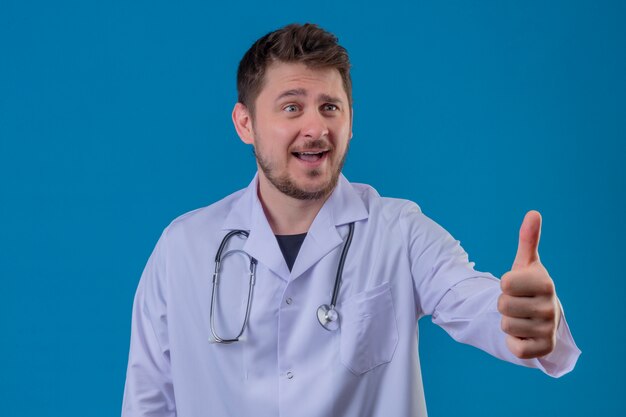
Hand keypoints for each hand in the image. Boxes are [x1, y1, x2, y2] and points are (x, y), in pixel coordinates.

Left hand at [498, 210, 559, 358]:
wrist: (542, 316)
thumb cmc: (528, 286)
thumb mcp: (525, 263)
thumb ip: (528, 239)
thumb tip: (533, 213)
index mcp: (545, 283)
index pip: (504, 284)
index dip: (504, 284)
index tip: (516, 286)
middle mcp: (550, 307)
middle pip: (501, 305)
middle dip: (504, 304)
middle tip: (517, 303)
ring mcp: (548, 329)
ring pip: (505, 325)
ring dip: (507, 323)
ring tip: (520, 317)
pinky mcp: (543, 349)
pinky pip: (514, 347)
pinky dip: (513, 342)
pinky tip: (524, 334)